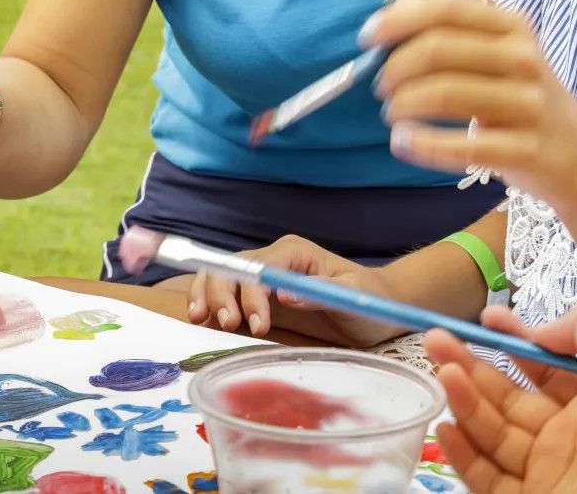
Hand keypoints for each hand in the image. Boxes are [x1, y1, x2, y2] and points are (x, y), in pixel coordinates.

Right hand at [182, 235, 401, 344]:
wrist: (375, 308)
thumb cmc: (369, 298)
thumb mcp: (353, 296)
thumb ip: (320, 292)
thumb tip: (283, 293)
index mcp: (295, 252)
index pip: (262, 265)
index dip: (253, 293)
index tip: (256, 324)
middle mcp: (274, 260)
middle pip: (234, 267)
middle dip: (222, 294)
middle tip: (226, 325)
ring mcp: (262, 279)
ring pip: (221, 277)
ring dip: (208, 296)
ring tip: (202, 321)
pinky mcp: (258, 300)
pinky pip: (226, 296)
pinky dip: (210, 305)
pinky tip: (202, 321)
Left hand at [371, 0, 576, 202]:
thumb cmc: (522, 97)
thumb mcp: (497, 52)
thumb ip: (451, 23)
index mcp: (513, 26)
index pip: (447, 9)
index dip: (398, 20)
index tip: (368, 39)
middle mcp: (523, 59)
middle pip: (439, 50)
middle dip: (395, 67)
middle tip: (380, 86)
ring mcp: (527, 104)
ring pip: (444, 94)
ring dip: (403, 104)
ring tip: (392, 114)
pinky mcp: (523, 149)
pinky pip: (459, 145)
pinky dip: (420, 143)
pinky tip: (403, 143)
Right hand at [426, 304, 576, 492]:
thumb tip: (539, 331)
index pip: (542, 366)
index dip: (513, 340)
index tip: (484, 319)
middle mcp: (568, 435)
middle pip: (508, 397)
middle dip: (472, 366)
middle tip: (436, 341)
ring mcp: (548, 471)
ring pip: (494, 433)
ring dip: (464, 400)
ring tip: (442, 373)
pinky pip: (488, 478)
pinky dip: (464, 454)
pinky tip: (446, 426)